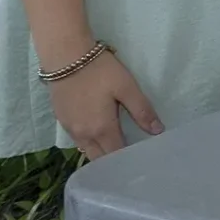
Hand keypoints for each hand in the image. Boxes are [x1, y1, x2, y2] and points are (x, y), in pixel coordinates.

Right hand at [46, 51, 161, 160]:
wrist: (65, 56)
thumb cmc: (100, 71)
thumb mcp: (127, 88)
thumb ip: (142, 111)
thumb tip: (158, 132)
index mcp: (102, 129)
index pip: (116, 155)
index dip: (129, 160)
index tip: (141, 160)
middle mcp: (83, 135)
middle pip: (99, 158)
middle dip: (113, 162)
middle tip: (130, 159)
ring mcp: (69, 128)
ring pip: (86, 150)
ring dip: (100, 154)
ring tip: (116, 150)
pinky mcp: (61, 120)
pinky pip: (77, 140)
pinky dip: (89, 143)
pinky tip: (99, 136)